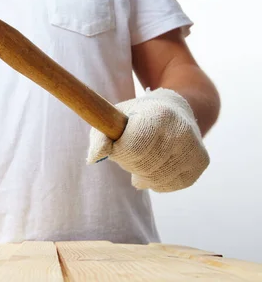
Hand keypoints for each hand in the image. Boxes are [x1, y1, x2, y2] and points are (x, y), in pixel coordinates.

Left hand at [87, 88, 209, 191]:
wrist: (177, 108)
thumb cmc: (138, 115)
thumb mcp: (116, 116)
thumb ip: (100, 136)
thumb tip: (93, 158)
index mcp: (158, 115)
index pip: (133, 148)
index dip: (119, 151)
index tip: (117, 144)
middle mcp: (181, 130)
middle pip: (144, 165)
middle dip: (129, 162)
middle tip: (130, 150)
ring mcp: (194, 147)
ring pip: (156, 179)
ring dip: (141, 174)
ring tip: (142, 157)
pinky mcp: (200, 162)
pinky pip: (169, 185)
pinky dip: (156, 181)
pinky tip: (156, 165)